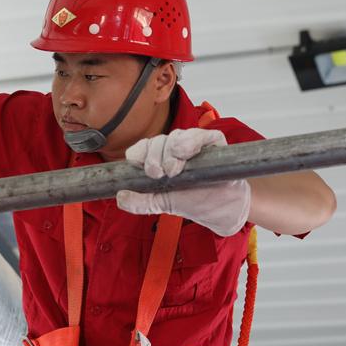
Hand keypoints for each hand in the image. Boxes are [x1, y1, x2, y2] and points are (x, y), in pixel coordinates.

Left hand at [116, 128, 250, 235]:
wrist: (225, 211)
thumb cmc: (196, 203)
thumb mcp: (164, 204)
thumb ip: (142, 202)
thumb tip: (121, 197)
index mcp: (161, 160)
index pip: (144, 148)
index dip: (139, 153)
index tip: (139, 166)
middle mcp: (175, 150)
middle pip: (158, 141)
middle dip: (154, 156)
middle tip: (158, 174)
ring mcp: (195, 145)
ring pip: (176, 136)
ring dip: (170, 150)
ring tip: (173, 169)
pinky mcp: (214, 143)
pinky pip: (202, 134)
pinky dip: (192, 140)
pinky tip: (186, 152)